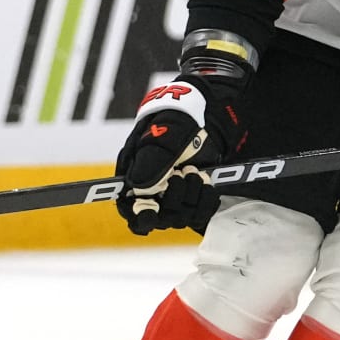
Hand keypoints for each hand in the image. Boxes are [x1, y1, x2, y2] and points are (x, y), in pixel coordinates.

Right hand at [115, 78, 244, 234]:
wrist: (198, 121)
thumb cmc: (171, 126)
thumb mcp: (159, 138)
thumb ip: (149, 162)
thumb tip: (139, 188)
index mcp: (134, 181)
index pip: (132, 212)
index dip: (140, 217)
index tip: (151, 213)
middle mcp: (153, 196)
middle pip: (161, 218)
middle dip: (174, 196)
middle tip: (182, 171)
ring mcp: (174, 201)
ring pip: (182, 218)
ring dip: (192, 196)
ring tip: (195, 171)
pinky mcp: (193, 202)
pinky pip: (201, 215)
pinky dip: (207, 201)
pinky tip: (207, 183)